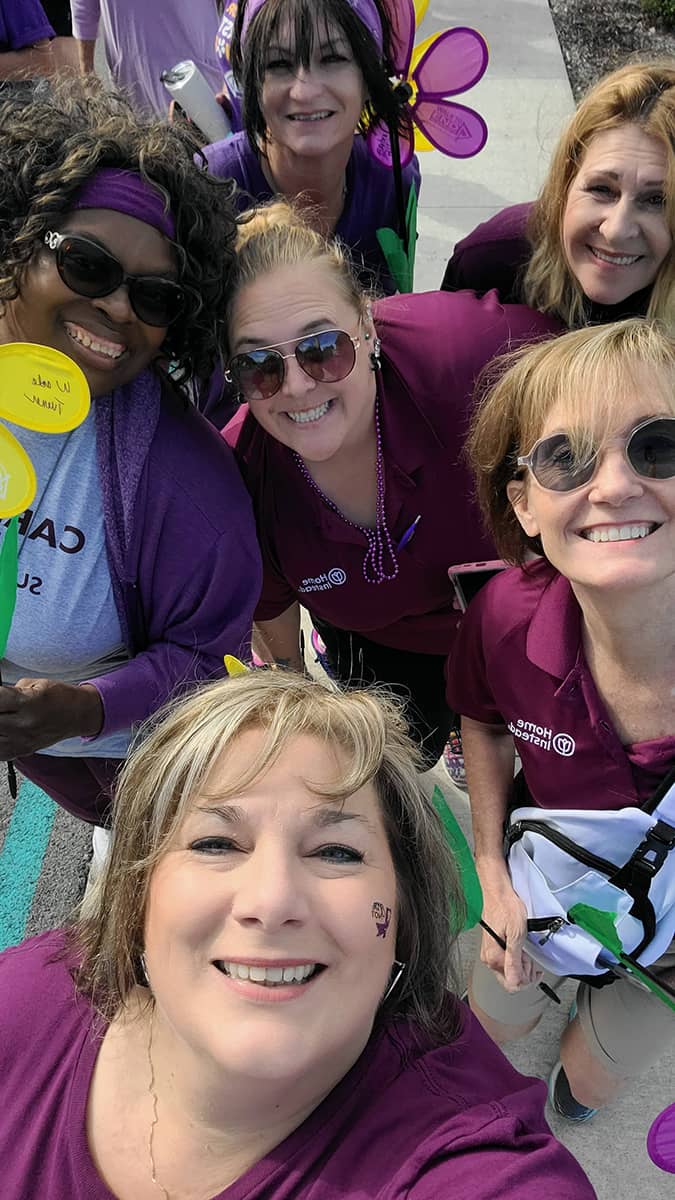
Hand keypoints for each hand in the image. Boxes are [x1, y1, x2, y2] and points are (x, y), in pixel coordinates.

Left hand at [0, 679, 102, 758]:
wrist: (79, 715)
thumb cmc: (60, 697)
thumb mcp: (35, 683)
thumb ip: (10, 689)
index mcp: (26, 702)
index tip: (0, 696)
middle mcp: (23, 724)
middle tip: (3, 708)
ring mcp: (22, 741)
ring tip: (4, 719)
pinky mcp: (22, 751)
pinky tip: (3, 732)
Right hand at [477, 866, 539, 991]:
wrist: (498, 893)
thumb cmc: (506, 908)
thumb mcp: (516, 935)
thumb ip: (515, 962)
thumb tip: (515, 983)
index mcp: (493, 957)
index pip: (511, 984)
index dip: (526, 980)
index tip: (533, 968)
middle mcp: (488, 958)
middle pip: (509, 980)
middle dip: (523, 973)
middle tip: (530, 958)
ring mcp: (489, 953)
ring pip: (507, 972)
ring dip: (520, 966)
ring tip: (525, 951)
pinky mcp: (491, 947)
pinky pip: (504, 962)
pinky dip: (515, 959)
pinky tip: (519, 949)